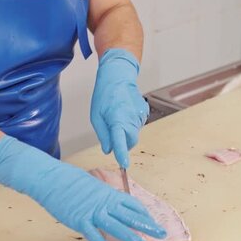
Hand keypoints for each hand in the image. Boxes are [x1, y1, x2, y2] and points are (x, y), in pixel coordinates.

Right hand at [0, 135, 165, 240]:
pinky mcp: (79, 219)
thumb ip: (103, 196)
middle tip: (162, 233)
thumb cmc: (69, 180)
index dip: (144, 215)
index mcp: (108, 193)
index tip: (153, 222)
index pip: (132, 204)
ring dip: (130, 236)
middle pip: (130, 215)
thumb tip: (110, 204)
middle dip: (147, 225)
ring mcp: (92, 211)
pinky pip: (93, 234)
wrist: (50, 177)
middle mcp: (104, 202)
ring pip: (115, 225)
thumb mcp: (92, 185)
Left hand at [91, 48, 148, 167]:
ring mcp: (140, 116)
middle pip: (130, 141)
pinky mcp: (144, 114)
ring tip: (116, 115)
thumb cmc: (104, 95)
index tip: (123, 164)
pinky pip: (136, 126)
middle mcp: (132, 118)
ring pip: (133, 134)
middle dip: (122, 143)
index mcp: (117, 118)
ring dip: (125, 132)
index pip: (120, 140)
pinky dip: (129, 125)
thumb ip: (103, 134)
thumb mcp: (96, 116)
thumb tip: (108, 150)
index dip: (121, 153)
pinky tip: (123, 112)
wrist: (118, 76)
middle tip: (111, 130)